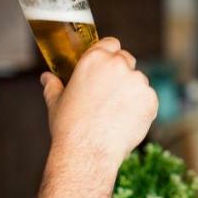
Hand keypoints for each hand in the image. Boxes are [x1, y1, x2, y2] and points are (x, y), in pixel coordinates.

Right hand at [40, 38, 158, 166]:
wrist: (88, 153)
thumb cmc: (69, 128)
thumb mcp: (56, 102)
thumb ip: (53, 85)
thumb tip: (46, 78)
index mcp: (94, 59)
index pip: (111, 44)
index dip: (109, 55)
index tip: (106, 68)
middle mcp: (118, 65)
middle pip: (127, 60)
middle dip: (121, 73)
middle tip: (110, 95)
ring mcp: (137, 82)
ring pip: (138, 81)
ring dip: (131, 91)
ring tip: (115, 114)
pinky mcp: (151, 100)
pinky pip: (148, 99)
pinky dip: (141, 108)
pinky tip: (126, 122)